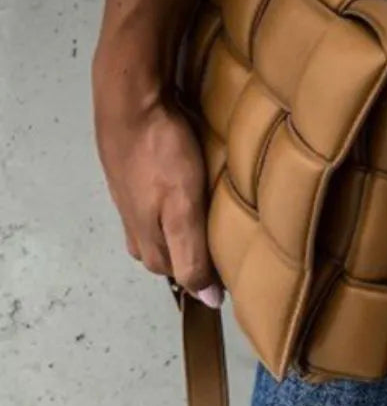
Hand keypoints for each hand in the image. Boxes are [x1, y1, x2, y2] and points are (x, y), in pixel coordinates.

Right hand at [92, 60, 221, 307]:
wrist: (130, 104)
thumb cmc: (160, 155)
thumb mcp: (183, 209)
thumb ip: (193, 254)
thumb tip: (209, 301)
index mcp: (148, 242)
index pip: (181, 275)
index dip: (208, 274)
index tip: (237, 266)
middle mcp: (135, 227)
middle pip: (170, 252)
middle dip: (195, 251)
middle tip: (230, 238)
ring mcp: (130, 199)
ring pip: (162, 225)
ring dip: (185, 224)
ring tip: (214, 213)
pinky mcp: (132, 174)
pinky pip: (157, 198)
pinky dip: (175, 199)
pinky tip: (189, 184)